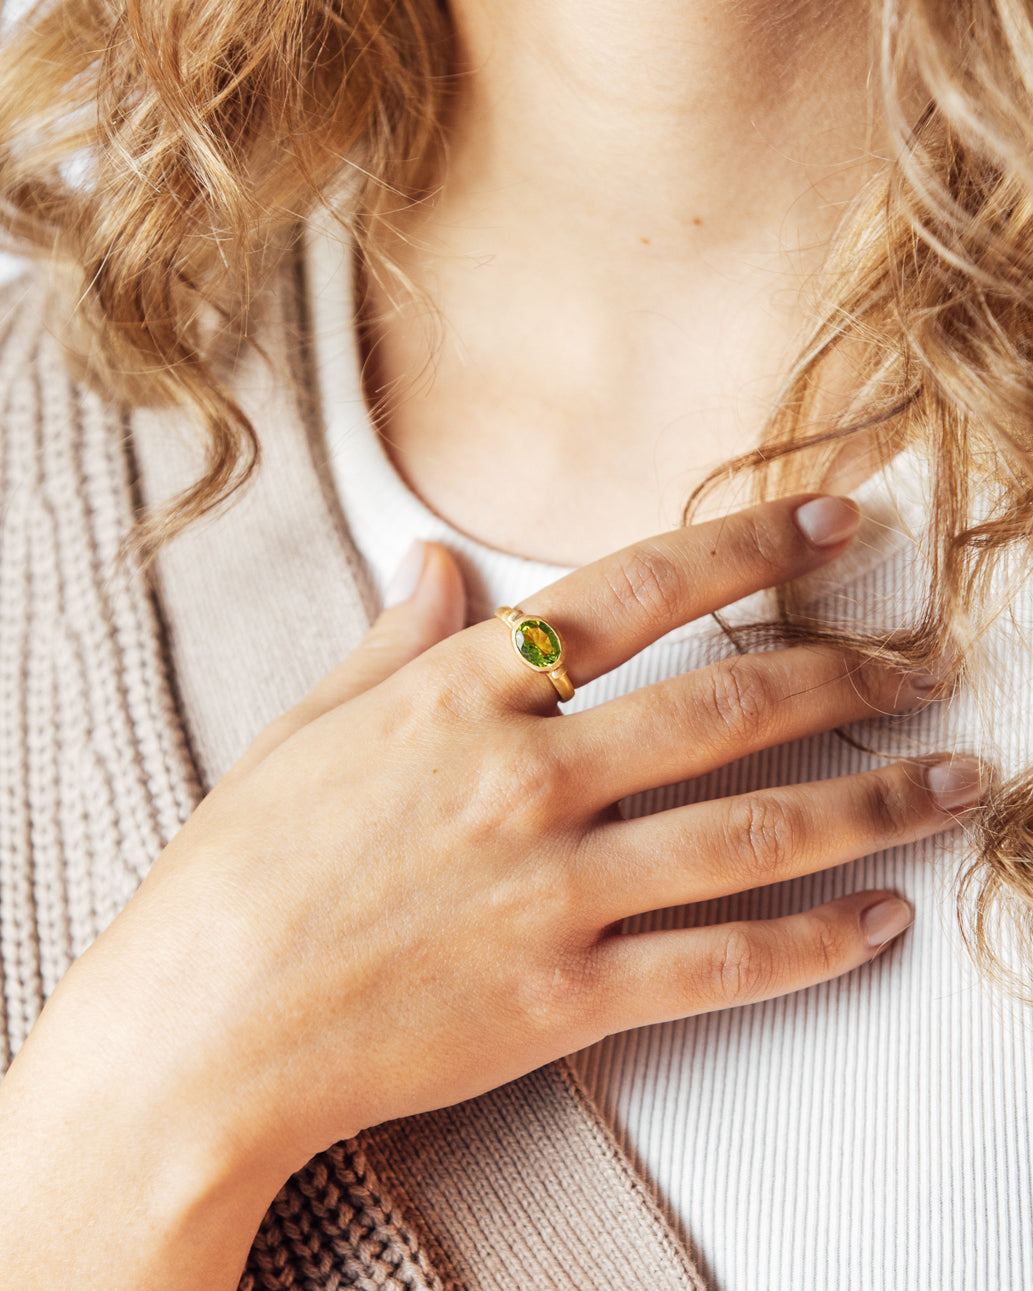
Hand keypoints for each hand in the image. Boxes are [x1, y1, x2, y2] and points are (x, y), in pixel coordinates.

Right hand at [0, 494, 977, 1285]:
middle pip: (727, 704)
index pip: (635, 590)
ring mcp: (553, 889)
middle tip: (924, 662)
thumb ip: (393, 643)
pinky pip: (721, 963)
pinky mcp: (566, 997)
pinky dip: (815, 942)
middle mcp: (525, 778)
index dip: (747, 544)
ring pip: (752, 830)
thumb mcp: (307, 730)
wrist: (199, 1030)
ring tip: (957, 780)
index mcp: (460, 696)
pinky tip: (882, 919)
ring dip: (872, 801)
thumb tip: (434, 563)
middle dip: (846, 672)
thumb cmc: (237, 873)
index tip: (832, 522)